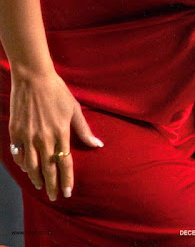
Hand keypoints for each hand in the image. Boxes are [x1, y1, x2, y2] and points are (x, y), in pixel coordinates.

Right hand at [8, 70, 102, 200]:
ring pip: (31, 166)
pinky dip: (22, 165)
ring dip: (36, 178)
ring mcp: (28, 136)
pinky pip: (18, 155)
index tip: (68, 192)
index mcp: (61, 132)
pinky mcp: (15, 132)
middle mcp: (44, 138)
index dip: (66, 179)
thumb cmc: (57, 92)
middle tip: (53, 197)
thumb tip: (98, 145)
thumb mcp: (74, 109)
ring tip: (40, 185)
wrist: (33, 78)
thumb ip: (84, 130)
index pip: (64, 163)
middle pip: (48, 169)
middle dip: (51, 185)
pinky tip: (27, 169)